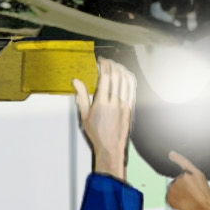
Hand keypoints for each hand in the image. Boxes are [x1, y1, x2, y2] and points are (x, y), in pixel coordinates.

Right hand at [70, 58, 135, 182]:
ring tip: (116, 65)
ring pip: (126, 81)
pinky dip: (130, 79)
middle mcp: (115, 103)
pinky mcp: (130, 108)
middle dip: (112, 65)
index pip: (105, 78)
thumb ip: (81, 96)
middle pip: (117, 76)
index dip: (104, 65)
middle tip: (107, 61)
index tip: (100, 61)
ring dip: (122, 69)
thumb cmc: (96, 134)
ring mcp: (125, 105)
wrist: (110, 148)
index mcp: (102, 104)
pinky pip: (133, 89)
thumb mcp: (84, 116)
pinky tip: (126, 74)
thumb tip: (76, 81)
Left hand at [165, 152, 209, 209]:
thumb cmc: (205, 199)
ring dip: (179, 195)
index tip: (171, 154)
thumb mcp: (203, 183)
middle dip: (183, 188)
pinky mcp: (169, 195)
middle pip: (179, 181)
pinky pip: (170, 197)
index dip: (177, 158)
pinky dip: (174, 201)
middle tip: (192, 195)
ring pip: (174, 190)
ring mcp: (174, 186)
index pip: (183, 162)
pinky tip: (183, 204)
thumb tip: (181, 175)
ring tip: (189, 200)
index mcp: (193, 173)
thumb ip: (192, 177)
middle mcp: (182, 177)